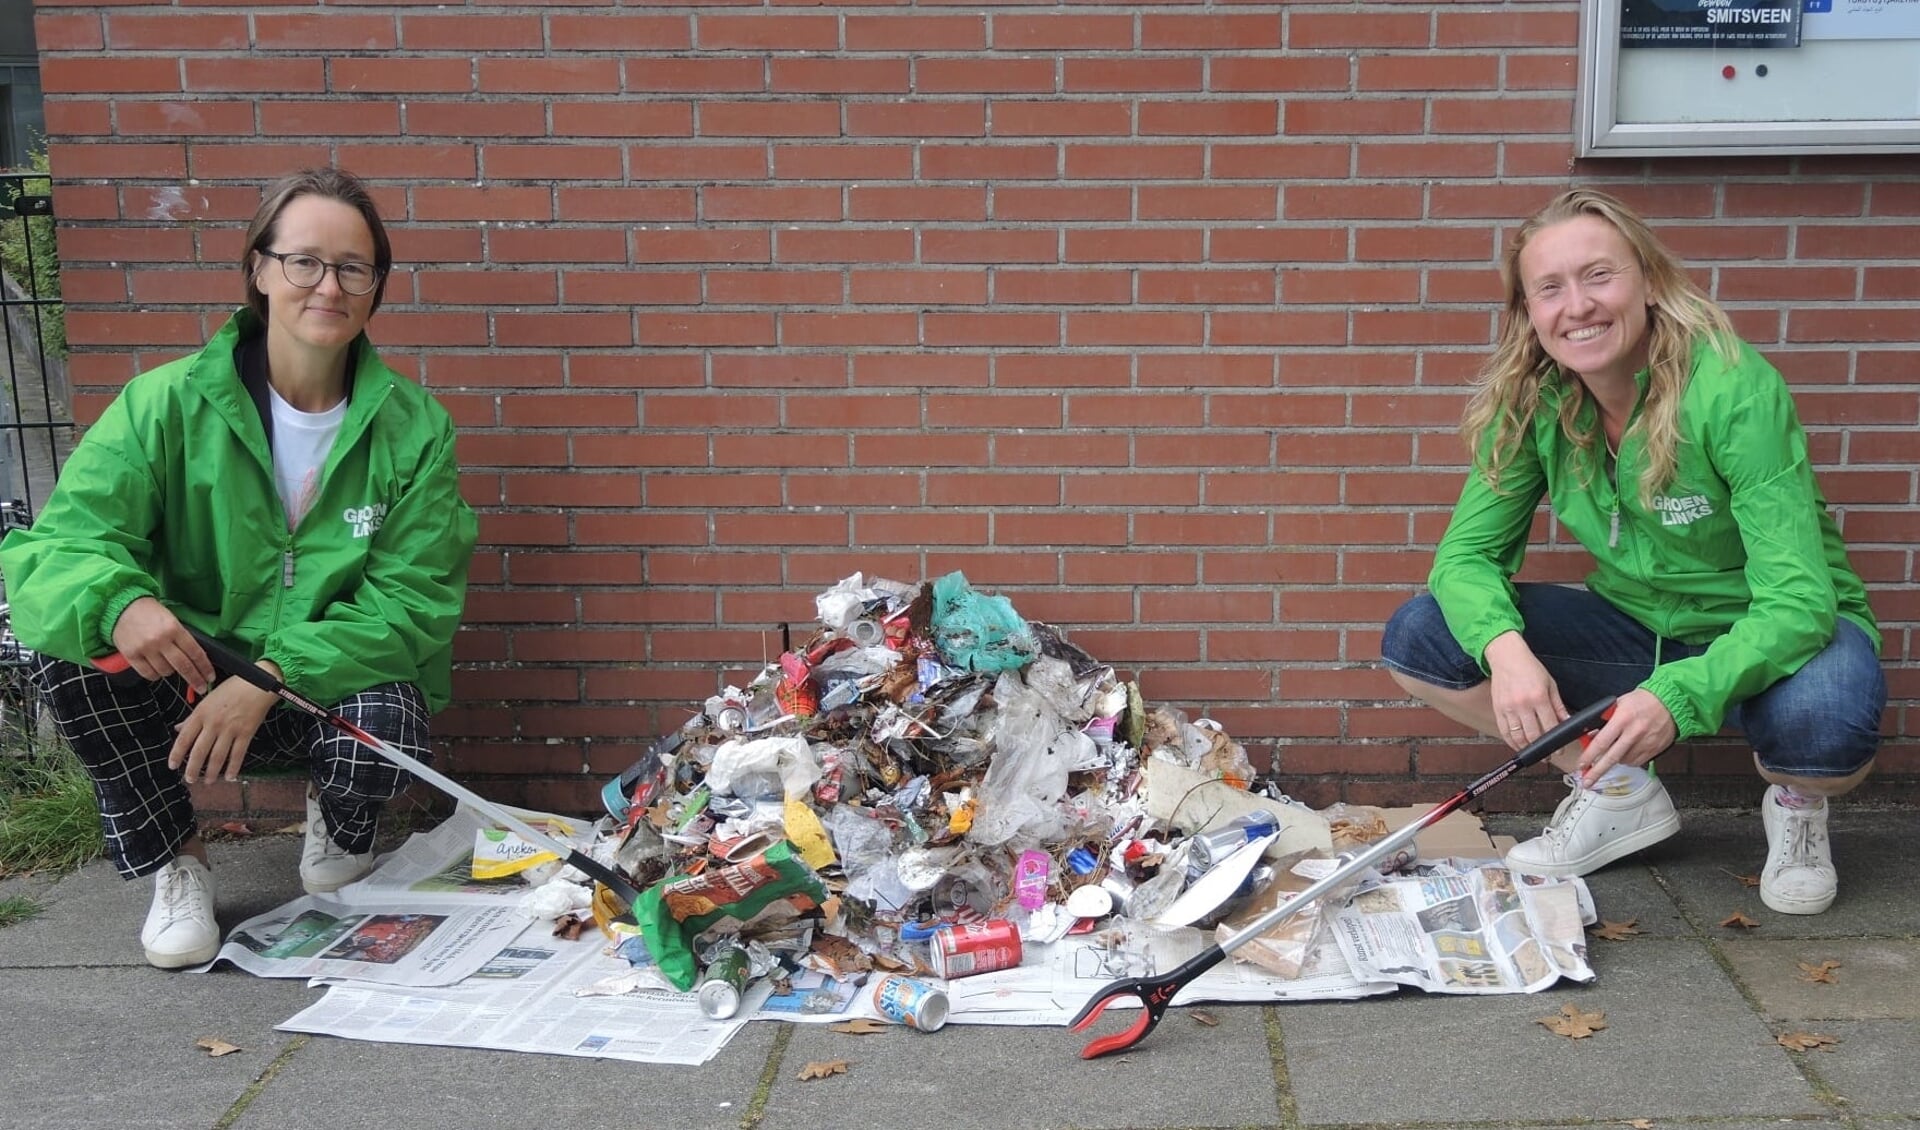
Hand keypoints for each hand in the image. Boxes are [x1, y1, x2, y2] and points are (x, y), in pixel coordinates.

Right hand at [110, 597, 215, 691]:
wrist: (120, 606)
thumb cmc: (149, 612)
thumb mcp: (171, 619)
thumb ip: (182, 637)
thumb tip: (196, 657)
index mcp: (174, 629)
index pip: (195, 652)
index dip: (204, 667)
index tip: (210, 676)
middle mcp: (161, 640)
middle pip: (184, 666)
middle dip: (195, 679)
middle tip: (201, 687)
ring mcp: (145, 649)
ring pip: (166, 672)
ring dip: (171, 672)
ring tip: (170, 665)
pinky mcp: (131, 656)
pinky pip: (149, 674)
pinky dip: (155, 675)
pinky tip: (157, 669)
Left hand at [168, 676, 276, 782]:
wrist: (259, 683)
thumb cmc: (233, 688)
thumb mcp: (208, 699)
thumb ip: (193, 717)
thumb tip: (178, 729)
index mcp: (201, 713)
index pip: (184, 738)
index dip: (177, 754)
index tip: (173, 765)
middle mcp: (214, 722)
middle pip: (199, 751)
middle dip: (193, 768)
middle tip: (189, 779)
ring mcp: (230, 728)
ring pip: (217, 756)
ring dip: (211, 771)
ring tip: (207, 781)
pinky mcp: (246, 732)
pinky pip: (238, 754)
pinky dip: (233, 767)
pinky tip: (230, 776)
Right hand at [1484, 631, 1567, 749]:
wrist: (1506, 657)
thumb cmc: (1530, 668)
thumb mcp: (1550, 684)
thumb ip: (1558, 705)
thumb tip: (1566, 721)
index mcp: (1538, 697)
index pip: (1549, 726)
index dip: (1555, 741)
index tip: (1559, 749)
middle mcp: (1522, 704)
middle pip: (1532, 734)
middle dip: (1542, 749)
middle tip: (1548, 756)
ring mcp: (1508, 708)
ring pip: (1517, 736)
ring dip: (1526, 748)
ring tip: (1533, 753)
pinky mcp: (1497, 709)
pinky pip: (1504, 731)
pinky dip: (1511, 741)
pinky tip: (1518, 745)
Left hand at [1574, 688, 1674, 785]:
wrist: (1671, 703)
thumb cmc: (1643, 701)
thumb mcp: (1618, 704)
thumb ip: (1604, 720)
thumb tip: (1590, 735)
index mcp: (1622, 719)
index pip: (1601, 742)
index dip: (1589, 756)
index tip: (1581, 765)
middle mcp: (1634, 733)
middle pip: (1611, 758)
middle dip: (1597, 772)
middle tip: (1587, 782)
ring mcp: (1645, 743)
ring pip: (1623, 761)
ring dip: (1614, 760)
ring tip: (1614, 750)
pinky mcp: (1654, 750)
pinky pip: (1636, 762)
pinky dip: (1628, 760)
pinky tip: (1627, 751)